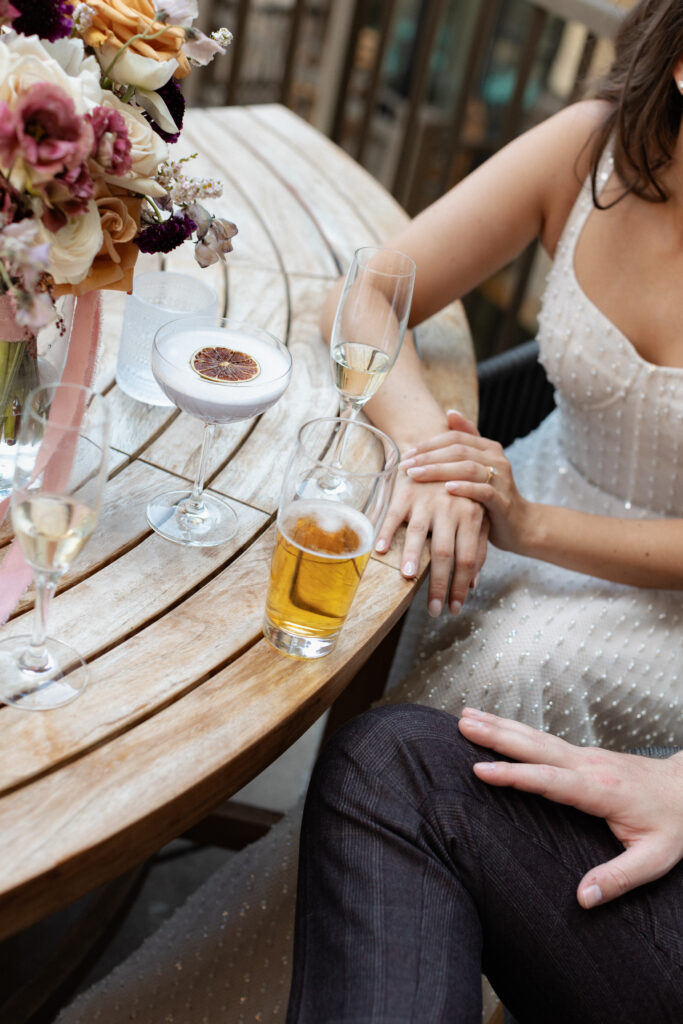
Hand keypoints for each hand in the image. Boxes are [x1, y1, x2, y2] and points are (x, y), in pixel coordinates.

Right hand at [376, 475, 487, 616]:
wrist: (439, 452)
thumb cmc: (459, 492)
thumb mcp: (476, 516)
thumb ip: (477, 547)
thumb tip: (473, 584)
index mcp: (472, 515)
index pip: (468, 559)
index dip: (461, 586)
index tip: (454, 609)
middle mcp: (450, 508)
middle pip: (445, 553)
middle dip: (439, 585)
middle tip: (433, 610)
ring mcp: (426, 500)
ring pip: (418, 533)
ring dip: (412, 557)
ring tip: (408, 579)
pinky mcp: (405, 493)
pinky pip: (393, 515)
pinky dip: (385, 533)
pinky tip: (380, 551)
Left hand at [399, 410, 531, 552]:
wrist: (519, 525)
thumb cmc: (490, 496)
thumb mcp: (478, 468)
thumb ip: (465, 442)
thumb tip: (450, 412)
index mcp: (489, 448)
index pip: (455, 437)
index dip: (429, 444)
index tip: (407, 454)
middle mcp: (497, 459)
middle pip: (459, 451)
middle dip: (428, 457)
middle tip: (405, 465)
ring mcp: (502, 479)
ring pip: (468, 468)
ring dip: (438, 470)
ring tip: (416, 476)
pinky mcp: (503, 501)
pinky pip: (483, 491)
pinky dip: (464, 488)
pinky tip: (446, 489)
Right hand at [458, 708, 682, 907]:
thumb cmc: (674, 824)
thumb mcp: (655, 859)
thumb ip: (619, 878)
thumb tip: (583, 897)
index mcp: (600, 790)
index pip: (549, 780)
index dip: (514, 776)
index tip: (481, 770)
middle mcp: (589, 765)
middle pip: (535, 747)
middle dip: (496, 735)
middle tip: (463, 725)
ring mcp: (586, 756)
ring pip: (536, 737)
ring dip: (500, 726)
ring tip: (467, 717)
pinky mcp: (583, 755)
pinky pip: (543, 739)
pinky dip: (515, 730)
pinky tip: (498, 727)